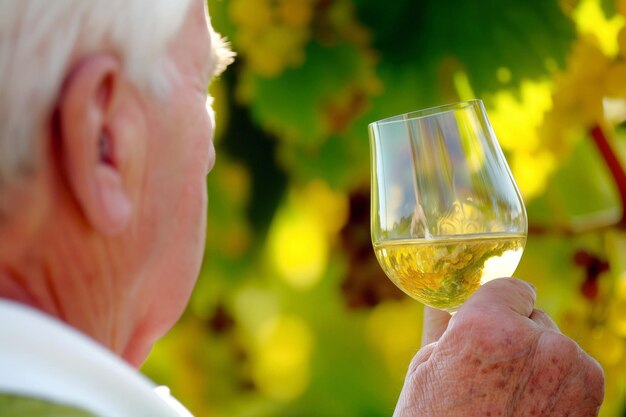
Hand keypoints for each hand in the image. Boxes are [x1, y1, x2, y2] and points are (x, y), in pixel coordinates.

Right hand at [394, 278, 603, 416]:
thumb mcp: (424, 370)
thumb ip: (441, 322)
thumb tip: (442, 297)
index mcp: (486, 327)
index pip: (511, 288)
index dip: (496, 305)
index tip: (487, 322)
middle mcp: (536, 341)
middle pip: (532, 317)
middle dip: (515, 335)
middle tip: (490, 372)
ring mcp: (570, 368)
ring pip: (554, 343)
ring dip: (538, 358)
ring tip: (509, 395)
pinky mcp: (590, 392)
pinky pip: (573, 368)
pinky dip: (557, 381)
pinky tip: (530, 405)